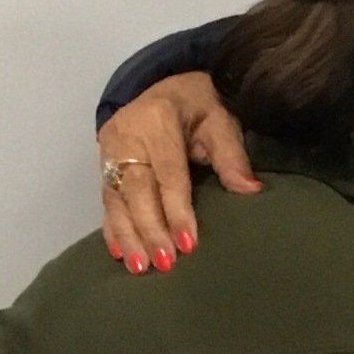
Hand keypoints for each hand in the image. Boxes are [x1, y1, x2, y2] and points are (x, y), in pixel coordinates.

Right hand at [98, 72, 259, 269]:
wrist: (168, 86)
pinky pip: (105, 199)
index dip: (176, 210)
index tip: (188, 245)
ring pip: (116, 198)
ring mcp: (109, 149)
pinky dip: (112, 228)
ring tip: (140, 268)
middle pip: (136, 190)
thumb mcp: (221, 121)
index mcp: (157, 119)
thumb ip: (232, 156)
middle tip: (164, 264)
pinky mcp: (102, 163)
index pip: (167, 173)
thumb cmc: (200, 106)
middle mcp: (126, 134)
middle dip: (149, 230)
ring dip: (128, 236)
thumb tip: (251, 190)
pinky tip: (118, 253)